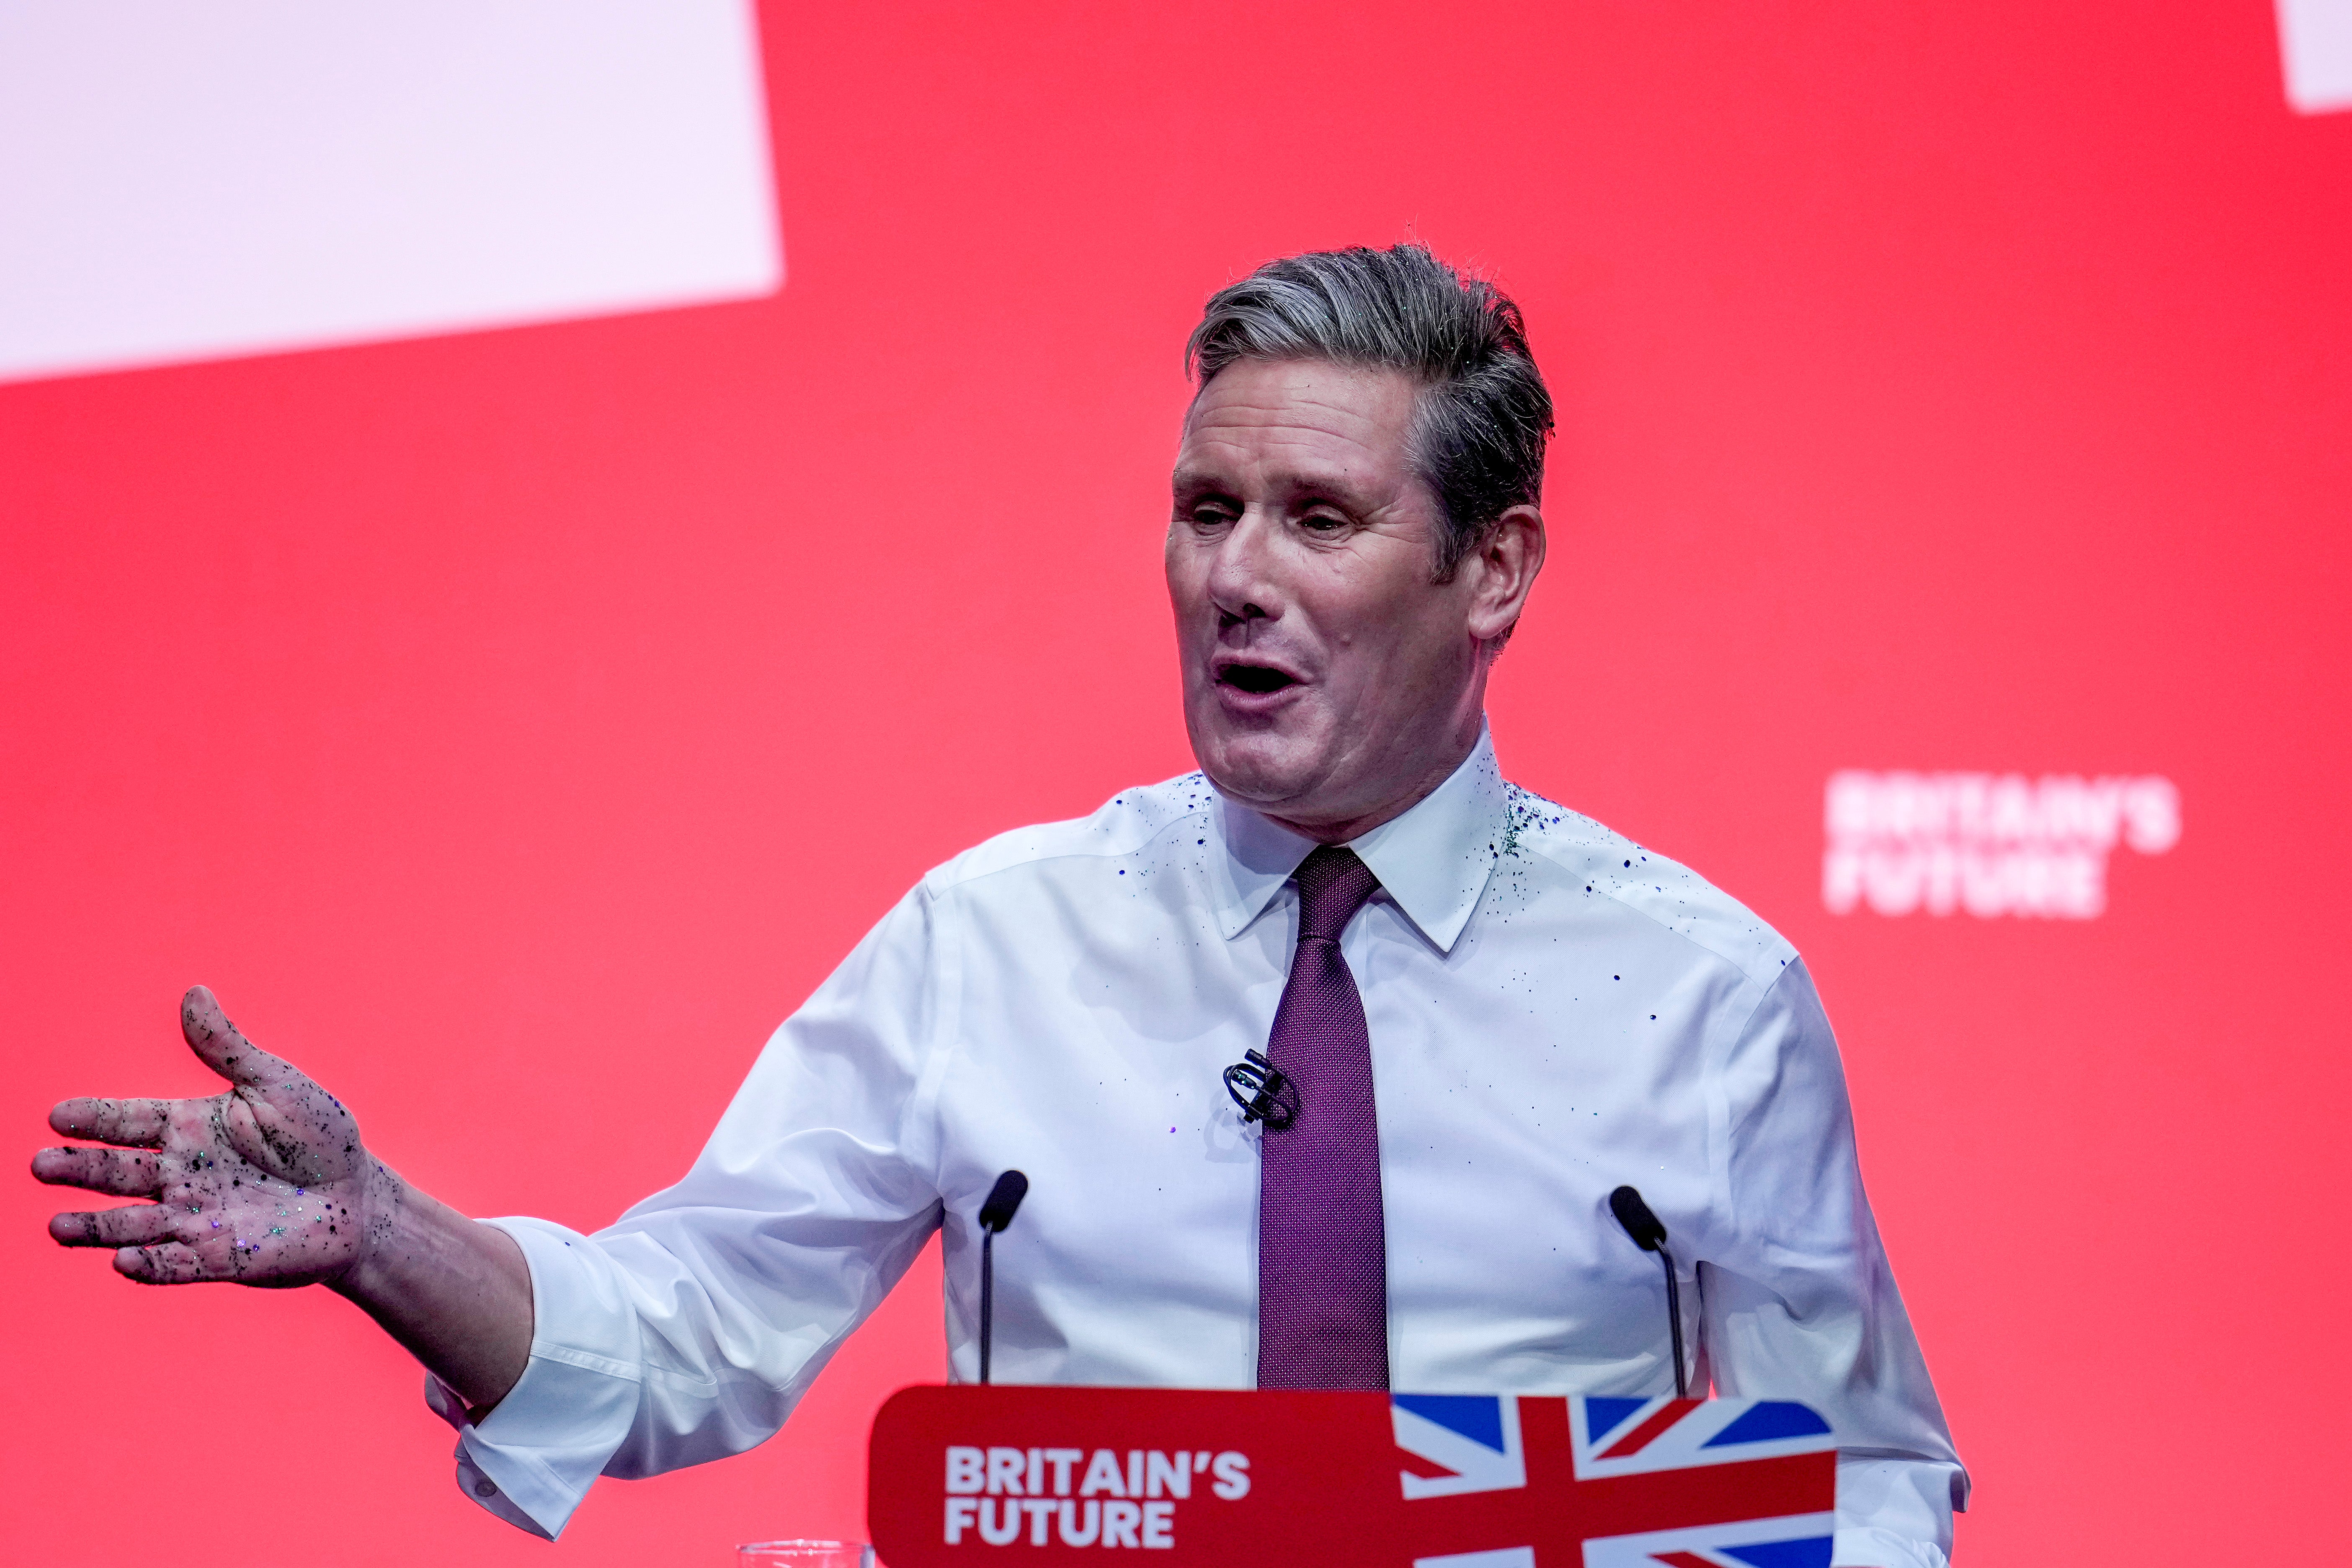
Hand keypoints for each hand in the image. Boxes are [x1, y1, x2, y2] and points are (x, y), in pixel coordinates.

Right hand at [33, 985, 397, 1287]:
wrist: (358, 1196)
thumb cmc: (319, 1136)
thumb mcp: (276, 1084)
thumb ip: (228, 1048)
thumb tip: (194, 991)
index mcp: (190, 1127)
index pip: (129, 1120)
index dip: (93, 1118)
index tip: (56, 1115)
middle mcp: (182, 1173)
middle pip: (117, 1171)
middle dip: (78, 1169)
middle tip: (40, 1164)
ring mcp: (194, 1217)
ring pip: (132, 1223)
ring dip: (95, 1227)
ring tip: (57, 1226)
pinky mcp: (216, 1257)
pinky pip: (173, 1263)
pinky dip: (148, 1264)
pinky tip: (123, 1261)